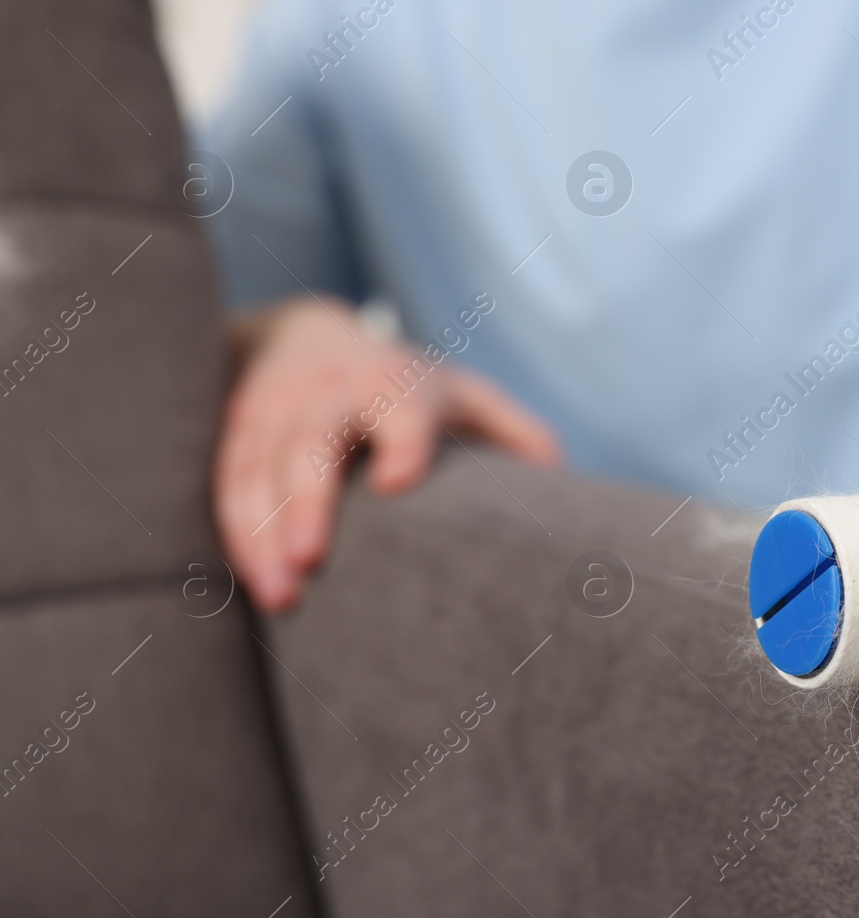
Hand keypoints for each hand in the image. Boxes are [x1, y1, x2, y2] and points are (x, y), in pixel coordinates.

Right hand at [214, 296, 561, 611]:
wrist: (306, 335)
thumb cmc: (404, 384)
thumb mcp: (464, 395)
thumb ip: (513, 433)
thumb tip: (560, 482)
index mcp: (397, 386)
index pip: (402, 411)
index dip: (402, 442)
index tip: (398, 483)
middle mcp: (332, 393)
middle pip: (314, 443)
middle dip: (309, 501)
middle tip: (311, 562)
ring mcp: (277, 410)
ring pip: (258, 469)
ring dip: (261, 532)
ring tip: (279, 595)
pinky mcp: (236, 432)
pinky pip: (225, 483)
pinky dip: (232, 533)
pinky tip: (248, 582)